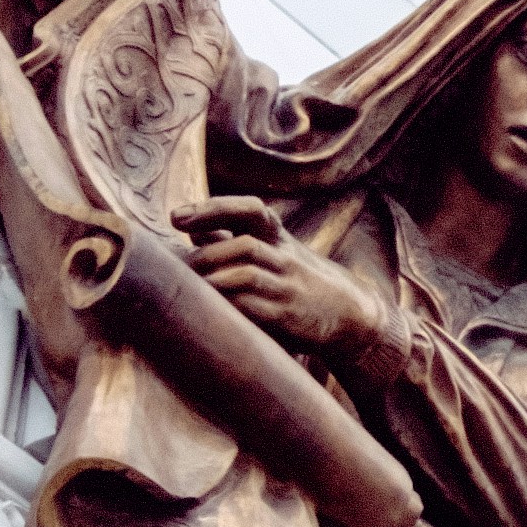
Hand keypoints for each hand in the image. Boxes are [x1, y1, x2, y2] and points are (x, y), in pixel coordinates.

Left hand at [181, 198, 394, 365]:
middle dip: (204, 254)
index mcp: (279, 237)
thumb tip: (191, 227)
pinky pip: (254, 308)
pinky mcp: (288, 317)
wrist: (350, 313)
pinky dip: (227, 306)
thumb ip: (232, 240)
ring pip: (246, 275)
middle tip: (177, 268)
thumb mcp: (274, 252)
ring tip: (189, 289)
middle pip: (244, 245)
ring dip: (213, 280)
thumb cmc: (300, 280)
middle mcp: (285, 258)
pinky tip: (209, 310)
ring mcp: (288, 288)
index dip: (213, 209)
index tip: (176, 217)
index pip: (251, 210)